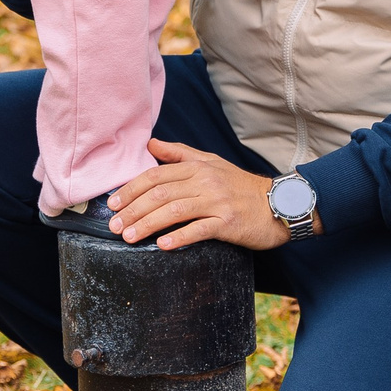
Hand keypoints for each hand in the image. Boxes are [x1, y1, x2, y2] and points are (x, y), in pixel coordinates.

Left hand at [110, 139, 289, 250]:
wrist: (278, 204)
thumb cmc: (240, 186)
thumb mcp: (211, 162)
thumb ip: (180, 153)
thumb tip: (150, 144)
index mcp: (197, 167)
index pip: (156, 175)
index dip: (131, 189)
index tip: (113, 203)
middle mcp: (205, 181)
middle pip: (160, 194)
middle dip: (133, 210)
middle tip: (114, 226)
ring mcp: (217, 202)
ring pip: (174, 211)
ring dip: (148, 225)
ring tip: (129, 237)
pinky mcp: (228, 223)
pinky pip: (199, 229)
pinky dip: (179, 237)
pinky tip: (162, 246)